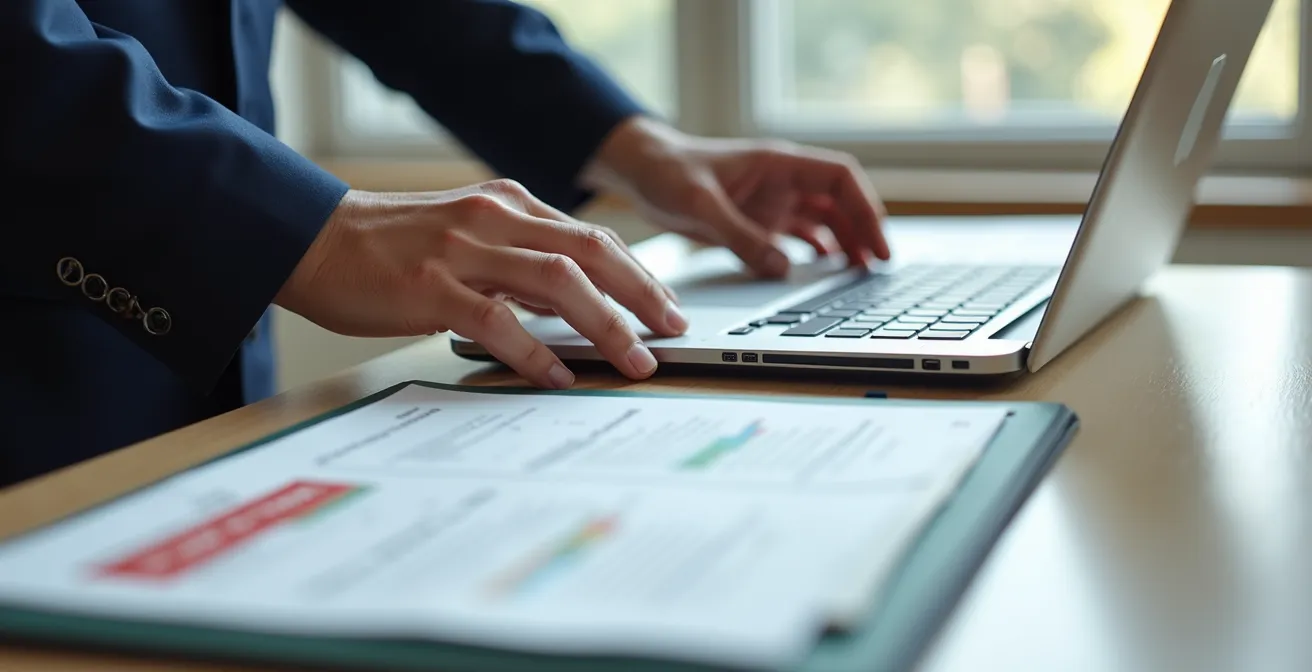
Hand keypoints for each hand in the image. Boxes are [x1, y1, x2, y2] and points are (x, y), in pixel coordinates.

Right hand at [274, 180, 686, 387]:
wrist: (310, 238)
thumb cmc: (388, 247)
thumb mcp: (465, 236)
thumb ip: (516, 262)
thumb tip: (571, 306)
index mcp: (507, 205)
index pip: (591, 238)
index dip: (638, 274)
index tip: (667, 307)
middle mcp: (494, 219)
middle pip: (591, 253)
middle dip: (641, 295)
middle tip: (673, 332)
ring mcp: (463, 251)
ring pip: (559, 282)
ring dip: (606, 324)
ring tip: (634, 359)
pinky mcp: (431, 287)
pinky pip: (499, 320)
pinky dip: (536, 351)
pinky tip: (559, 375)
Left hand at [581, 116, 889, 277]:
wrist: (640, 171)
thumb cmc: (668, 172)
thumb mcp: (700, 205)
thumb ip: (741, 237)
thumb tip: (782, 269)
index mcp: (778, 164)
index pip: (841, 178)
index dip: (866, 208)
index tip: (877, 243)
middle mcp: (783, 181)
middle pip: (840, 204)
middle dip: (862, 233)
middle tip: (876, 270)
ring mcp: (773, 202)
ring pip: (824, 222)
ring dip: (843, 245)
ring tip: (858, 276)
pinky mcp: (758, 222)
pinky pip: (798, 238)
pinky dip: (814, 255)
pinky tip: (824, 274)